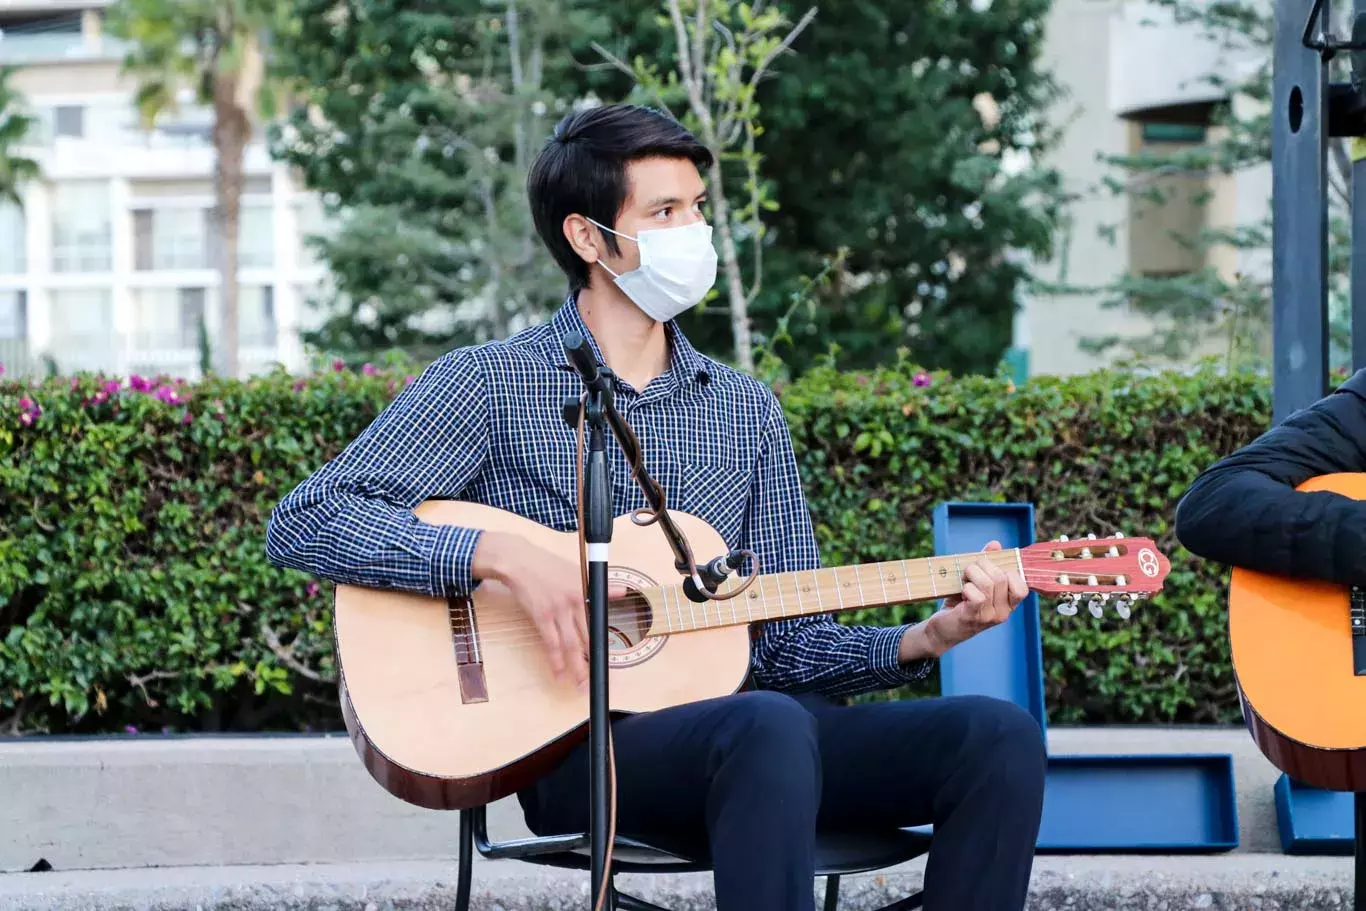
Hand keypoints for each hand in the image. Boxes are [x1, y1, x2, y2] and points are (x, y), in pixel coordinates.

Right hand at [473, 532, 625, 688]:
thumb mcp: (577, 572)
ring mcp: (558, 610)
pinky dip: (555, 660)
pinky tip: (559, 673)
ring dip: (577, 667)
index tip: (608, 660)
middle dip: (594, 661)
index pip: (600, 621)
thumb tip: (623, 592)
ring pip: (571, 644)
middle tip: (598, 678)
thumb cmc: (548, 567)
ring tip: (581, 683)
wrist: (520, 561)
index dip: (605, 642)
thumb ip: (600, 586)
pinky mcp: (542, 616)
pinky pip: (551, 643)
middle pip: (588, 637)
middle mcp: (576, 602)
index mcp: (587, 591)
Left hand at [922, 540, 1027, 655]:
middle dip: (982, 565)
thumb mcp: (976, 581)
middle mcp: (1004, 612)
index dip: (1007, 571)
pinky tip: (961, 592)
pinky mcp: (973, 617)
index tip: (989, 569)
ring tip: (964, 578)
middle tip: (969, 571)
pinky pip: (978, 596)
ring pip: (989, 583)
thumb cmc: (960, 603)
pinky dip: (967, 587)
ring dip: (972, 573)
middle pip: (1002, 577)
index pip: (1022, 586)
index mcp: (1008, 604)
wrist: (942, 629)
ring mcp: (990, 617)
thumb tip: (995, 544)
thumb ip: (988, 563)